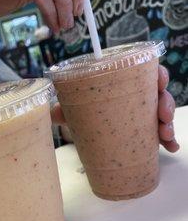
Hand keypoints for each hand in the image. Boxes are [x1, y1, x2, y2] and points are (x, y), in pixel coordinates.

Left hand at [51, 65, 179, 151]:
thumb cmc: (85, 115)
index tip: (160, 79)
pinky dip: (169, 141)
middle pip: (158, 94)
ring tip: (165, 135)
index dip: (157, 73)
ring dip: (169, 124)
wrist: (89, 135)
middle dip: (166, 102)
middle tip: (162, 114)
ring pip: (163, 114)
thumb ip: (63, 108)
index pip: (145, 73)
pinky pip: (162, 135)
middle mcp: (137, 98)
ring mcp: (143, 116)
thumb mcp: (74, 110)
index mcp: (124, 86)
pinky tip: (170, 147)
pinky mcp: (145, 133)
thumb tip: (50, 112)